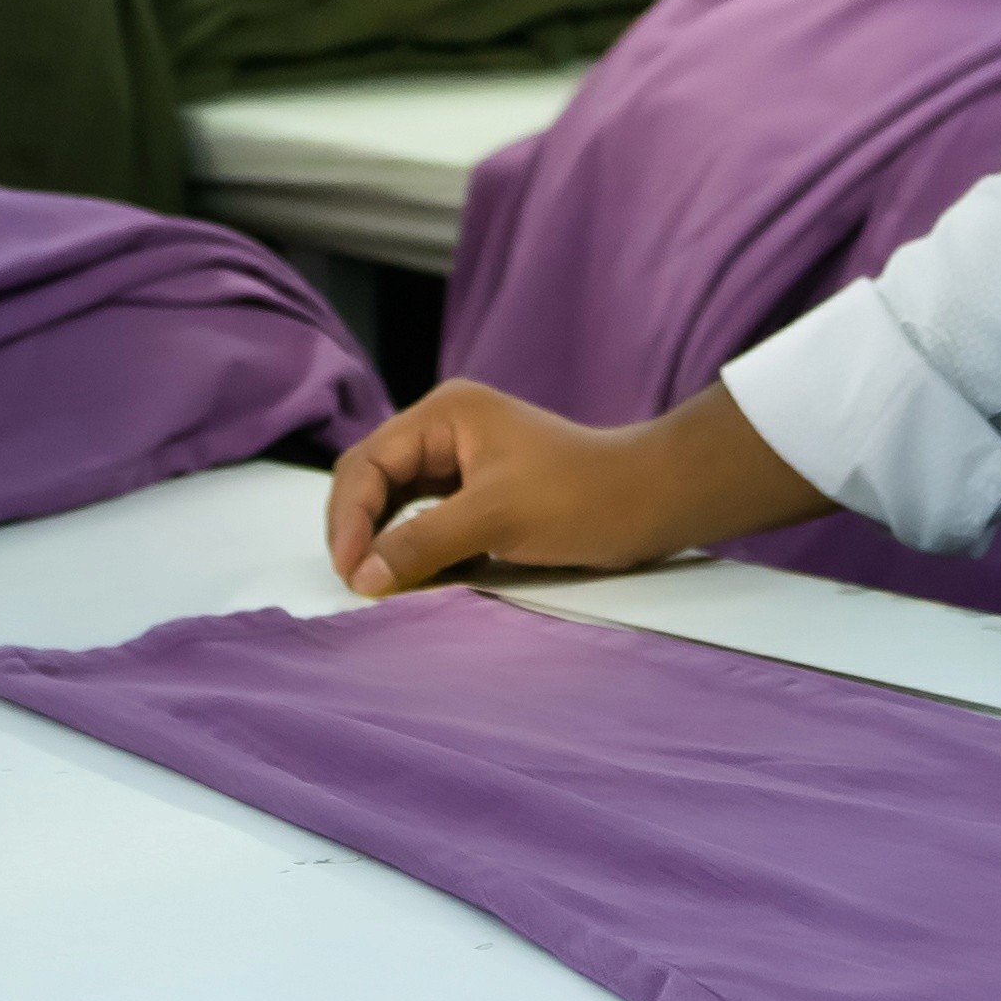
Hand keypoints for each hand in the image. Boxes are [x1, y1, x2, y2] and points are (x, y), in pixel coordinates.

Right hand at [321, 380, 823, 596]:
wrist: (650, 502)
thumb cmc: (581, 498)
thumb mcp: (494, 519)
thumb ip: (422, 544)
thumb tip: (362, 578)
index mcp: (444, 414)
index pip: (367, 464)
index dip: (349, 520)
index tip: (351, 573)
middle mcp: (444, 429)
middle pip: (372, 479)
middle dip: (358, 530)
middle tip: (357, 584)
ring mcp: (460, 459)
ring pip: (395, 502)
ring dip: (382, 543)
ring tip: (376, 585)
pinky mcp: (477, 491)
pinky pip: (424, 518)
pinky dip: (411, 548)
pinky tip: (408, 578)